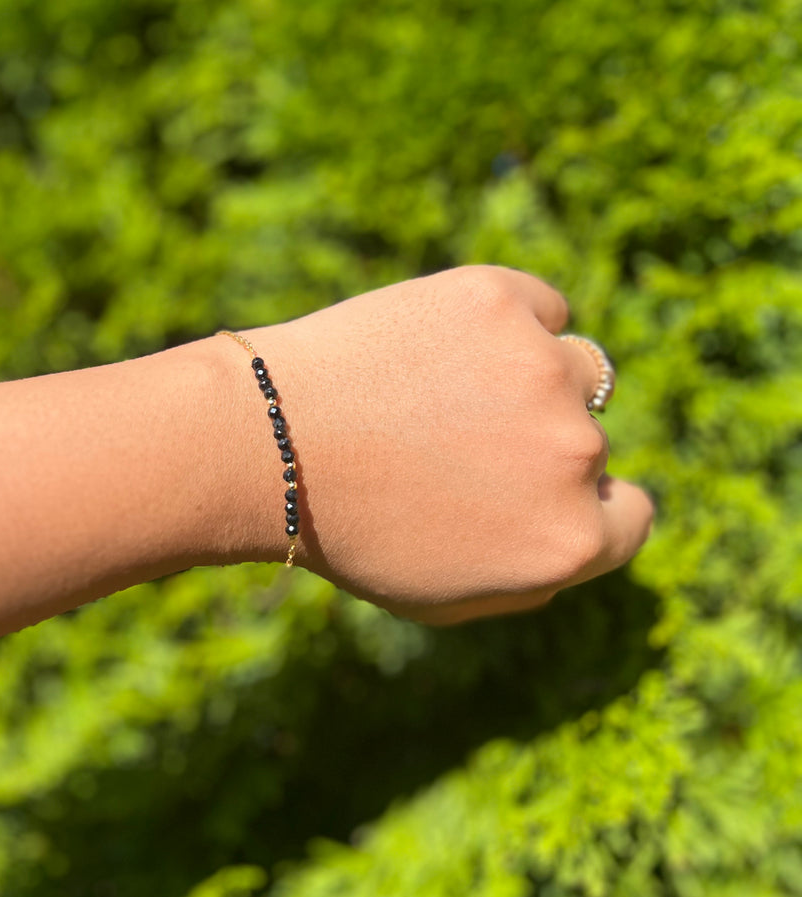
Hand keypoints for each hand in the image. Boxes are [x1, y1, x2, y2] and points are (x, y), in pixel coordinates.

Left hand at [221, 265, 653, 624]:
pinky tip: (444, 344)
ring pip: (574, 367)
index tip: (522, 491)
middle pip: (590, 442)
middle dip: (535, 444)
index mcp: (571, 541)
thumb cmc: (349, 527)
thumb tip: (592, 518)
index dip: (576, 504)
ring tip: (445, 392)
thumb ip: (541, 567)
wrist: (267, 441)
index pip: (629, 515)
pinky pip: (540, 308)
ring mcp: (541, 368)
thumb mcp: (449, 597)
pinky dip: (509, 321)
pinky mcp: (500, 300)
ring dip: (531, 379)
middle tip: (448, 443)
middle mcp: (575, 455)